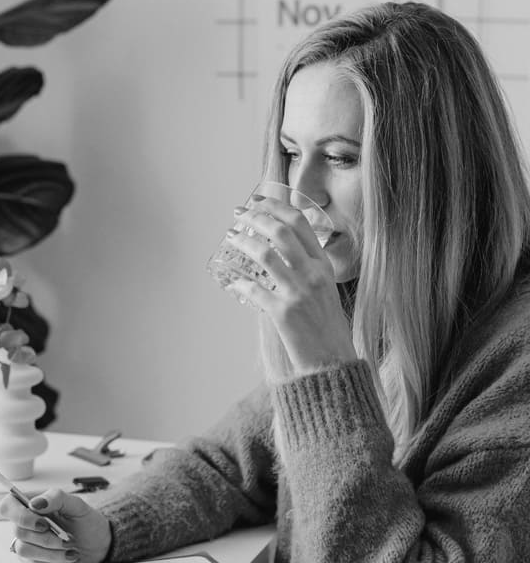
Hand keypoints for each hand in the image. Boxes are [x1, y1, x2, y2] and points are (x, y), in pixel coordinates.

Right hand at [0, 487, 111, 562]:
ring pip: (24, 550)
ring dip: (52, 552)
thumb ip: (56, 497)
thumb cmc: (86, 521)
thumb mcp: (76, 505)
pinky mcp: (32, 561)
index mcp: (31, 504)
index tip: (44, 523)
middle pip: (18, 532)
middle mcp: (25, 524)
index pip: (7, 506)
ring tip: (72, 549)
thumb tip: (35, 503)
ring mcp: (26, 543)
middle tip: (69, 537)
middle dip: (47, 538)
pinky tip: (69, 557)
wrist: (98, 544)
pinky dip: (55, 562)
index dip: (21, 516)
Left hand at [228, 196, 356, 376]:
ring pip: (265, 254)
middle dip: (254, 217)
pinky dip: (239, 283)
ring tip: (229, 237)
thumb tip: (277, 252)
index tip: (258, 200)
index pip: (300, 222)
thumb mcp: (325, 290)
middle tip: (238, 214)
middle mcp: (313, 274)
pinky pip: (253, 290)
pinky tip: (231, 281)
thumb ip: (307, 270)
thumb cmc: (327, 327)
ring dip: (242, 242)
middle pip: (280, 231)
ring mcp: (298, 292)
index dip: (275, 206)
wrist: (333, 362)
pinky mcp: (283, 313)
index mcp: (324, 266)